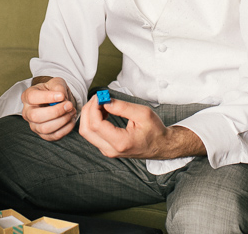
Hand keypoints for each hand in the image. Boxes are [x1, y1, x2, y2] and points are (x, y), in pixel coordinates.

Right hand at [21, 76, 76, 140]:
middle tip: (69, 105)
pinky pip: (53, 136)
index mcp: (27, 97)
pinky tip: (72, 120)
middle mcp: (27, 112)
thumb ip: (58, 86)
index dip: (47, 97)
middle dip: (56, 111)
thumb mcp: (56, 82)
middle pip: (35, 116)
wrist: (58, 100)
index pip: (32, 97)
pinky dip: (65, 129)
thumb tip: (62, 97)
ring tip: (72, 112)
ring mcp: (34, 125)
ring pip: (45, 128)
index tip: (62, 96)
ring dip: (62, 120)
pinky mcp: (44, 135)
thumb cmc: (55, 90)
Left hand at [79, 96, 205, 159]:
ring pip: (86, 132)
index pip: (96, 124)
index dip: (94, 107)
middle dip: (88, 110)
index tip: (100, 96)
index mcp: (121, 142)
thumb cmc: (155, 130)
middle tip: (98, 98)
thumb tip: (104, 101)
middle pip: (86, 130)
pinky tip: (104, 111)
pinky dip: (93, 120)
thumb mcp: (143, 113)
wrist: (161, 146)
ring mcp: (108, 151)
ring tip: (102, 104)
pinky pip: (92, 134)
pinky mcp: (107, 148)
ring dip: (90, 115)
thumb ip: (122, 107)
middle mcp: (111, 150)